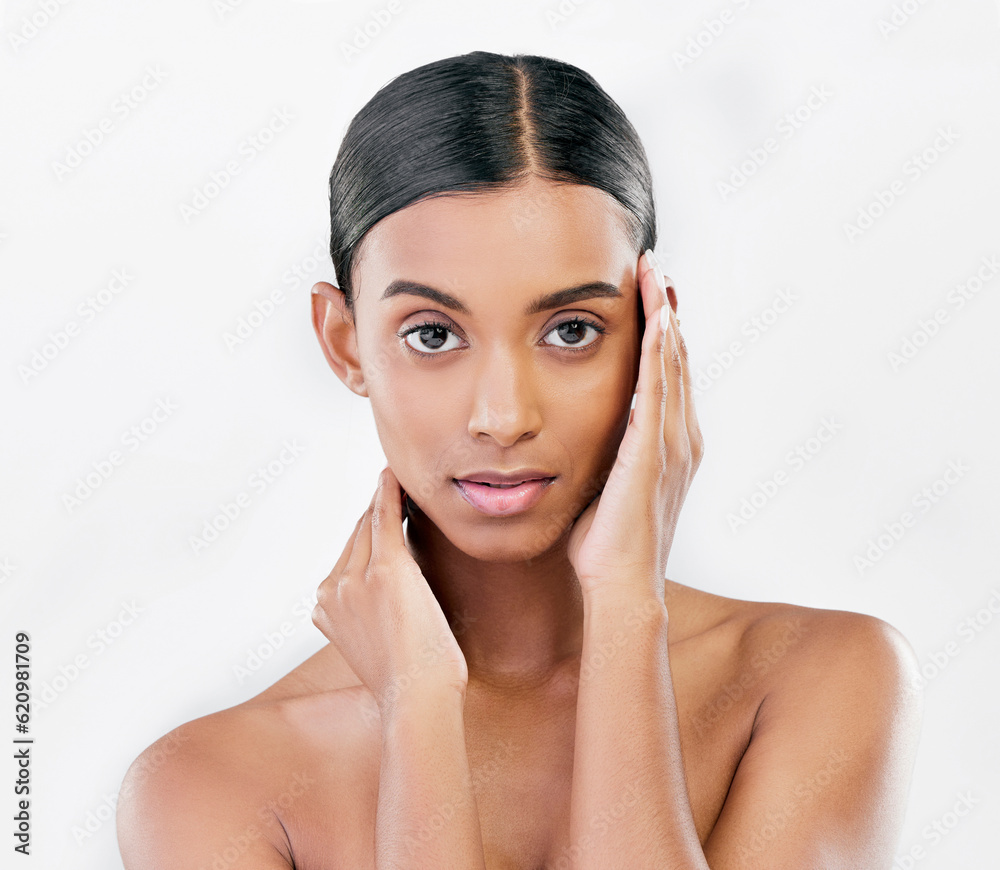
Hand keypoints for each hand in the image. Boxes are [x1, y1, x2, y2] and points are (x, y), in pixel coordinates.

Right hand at [311, 465, 468, 709]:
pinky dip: (388, 495)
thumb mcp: (374, 644)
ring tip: (395, 481)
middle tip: (389, 488)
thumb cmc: (409, 680)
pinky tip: (393, 478)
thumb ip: (367, 616)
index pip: (346, 557)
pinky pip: (385, 520)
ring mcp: (355, 580)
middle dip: (373, 513)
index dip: (364, 533)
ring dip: (382, 500)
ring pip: (368, 527)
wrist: (418, 699)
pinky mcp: (385, 570)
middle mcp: (331, 591)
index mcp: (323, 609)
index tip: (377, 514)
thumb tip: (384, 599)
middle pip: (354, 538)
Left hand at [566, 250, 703, 600]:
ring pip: (671, 366)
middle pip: (676, 359)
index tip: (649, 294)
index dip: (660, 333)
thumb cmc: (607, 545)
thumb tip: (577, 436)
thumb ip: (605, 454)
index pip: (666, 375)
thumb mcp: (605, 486)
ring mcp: (672, 445)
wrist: (622, 585)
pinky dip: (659, 354)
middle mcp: (680, 438)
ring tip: (655, 275)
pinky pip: (659, 392)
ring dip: (664, 317)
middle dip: (666, 311)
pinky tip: (656, 320)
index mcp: (669, 445)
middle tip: (655, 267)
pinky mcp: (654, 453)